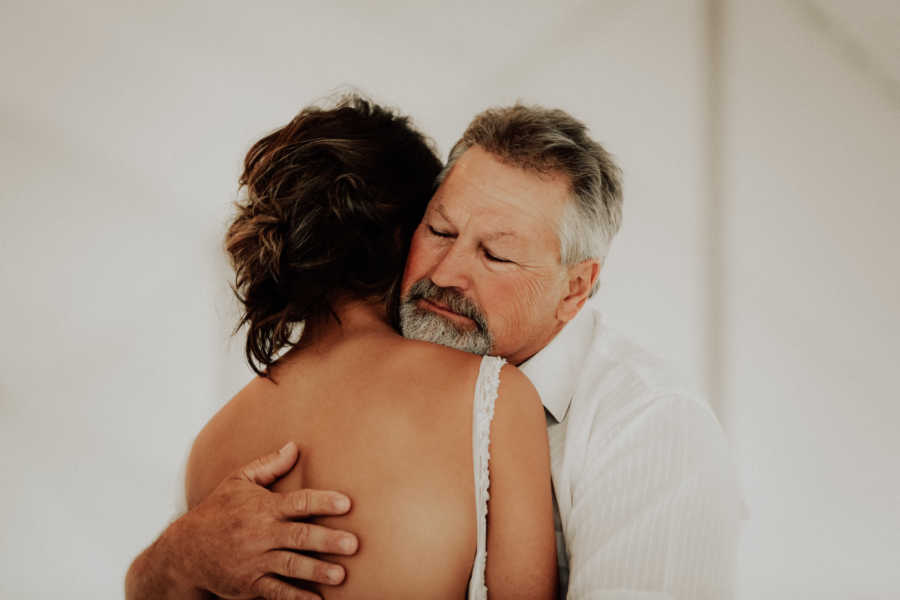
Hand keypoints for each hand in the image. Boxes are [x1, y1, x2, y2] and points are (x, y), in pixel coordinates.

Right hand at [166, 441, 357, 599]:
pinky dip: (295, 597)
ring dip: (316, 571)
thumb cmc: (218, 510)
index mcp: (263, 507)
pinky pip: (275, 591)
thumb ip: (269, 465)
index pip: (298, 502)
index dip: (322, 502)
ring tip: (340, 575)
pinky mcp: (249, 583)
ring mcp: (255, 560)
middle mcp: (261, 534)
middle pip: (299, 535)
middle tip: (353, 544)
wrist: (185, 550)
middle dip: (327, 540)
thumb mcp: (238, 481)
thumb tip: (295, 446)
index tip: (346, 504)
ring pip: (290, 565)